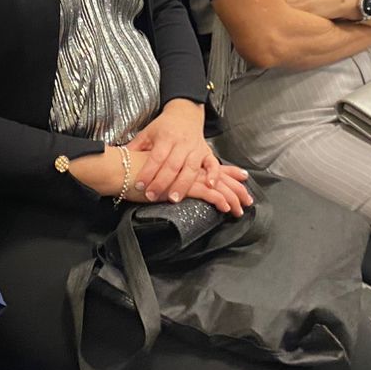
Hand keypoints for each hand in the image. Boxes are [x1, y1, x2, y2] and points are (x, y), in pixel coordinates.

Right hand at [69, 146, 250, 215]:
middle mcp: (188, 165)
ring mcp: (186, 175)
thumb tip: (167, 179)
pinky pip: (205, 193)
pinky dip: (217, 200)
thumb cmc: (134, 167)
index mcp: (184, 159)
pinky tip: (226, 208)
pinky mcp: (181, 186)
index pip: (212, 165)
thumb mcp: (152, 164)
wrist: (123, 167)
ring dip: (231, 198)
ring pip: (216, 186)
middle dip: (235, 189)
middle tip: (248, 200)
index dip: (228, 172)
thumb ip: (162, 170)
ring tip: (240, 210)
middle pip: (219, 176)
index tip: (243, 177)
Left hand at [129, 99, 217, 202]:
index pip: (156, 157)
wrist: (185, 113)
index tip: (140, 184)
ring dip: (183, 184)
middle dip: (162, 182)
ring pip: (191, 168)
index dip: (148, 171)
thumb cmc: (164, 126)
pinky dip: (213, 175)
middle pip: (173, 165)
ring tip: (174, 198)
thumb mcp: (147, 132)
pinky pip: (213, 164)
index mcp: (166, 137)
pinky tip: (210, 186)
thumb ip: (135, 147)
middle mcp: (182, 143)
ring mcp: (196, 148)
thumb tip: (118, 158)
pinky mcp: (207, 151)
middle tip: (152, 196)